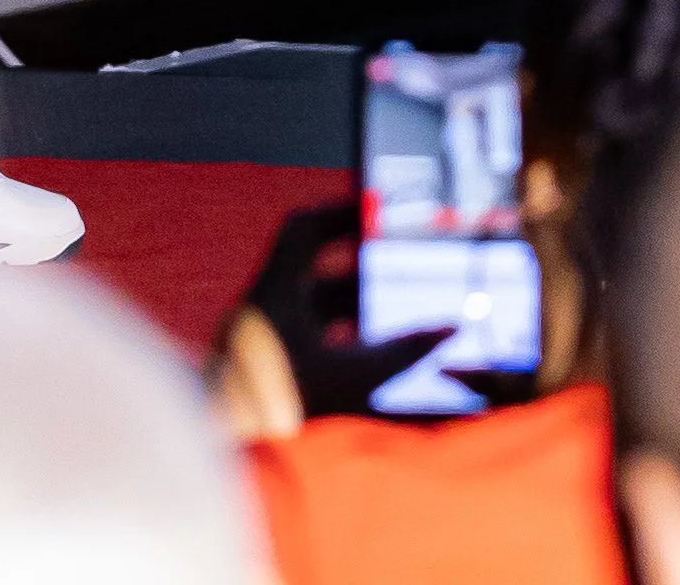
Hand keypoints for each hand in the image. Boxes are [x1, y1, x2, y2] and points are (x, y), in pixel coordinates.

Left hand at [209, 205, 452, 440]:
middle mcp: (265, 313)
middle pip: (320, 278)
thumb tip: (449, 326)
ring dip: (362, 319)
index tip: (381, 211)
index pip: (303, 229)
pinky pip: (316, 353)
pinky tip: (381, 369)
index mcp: (274, 292)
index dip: (342, 211)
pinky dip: (349, 353)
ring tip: (409, 323)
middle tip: (410, 274)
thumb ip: (403, 351)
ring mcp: (266, 350)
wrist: (230, 467)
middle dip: (367, 277)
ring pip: (320, 319)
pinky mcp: (270, 384)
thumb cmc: (280, 413)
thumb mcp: (354, 379)